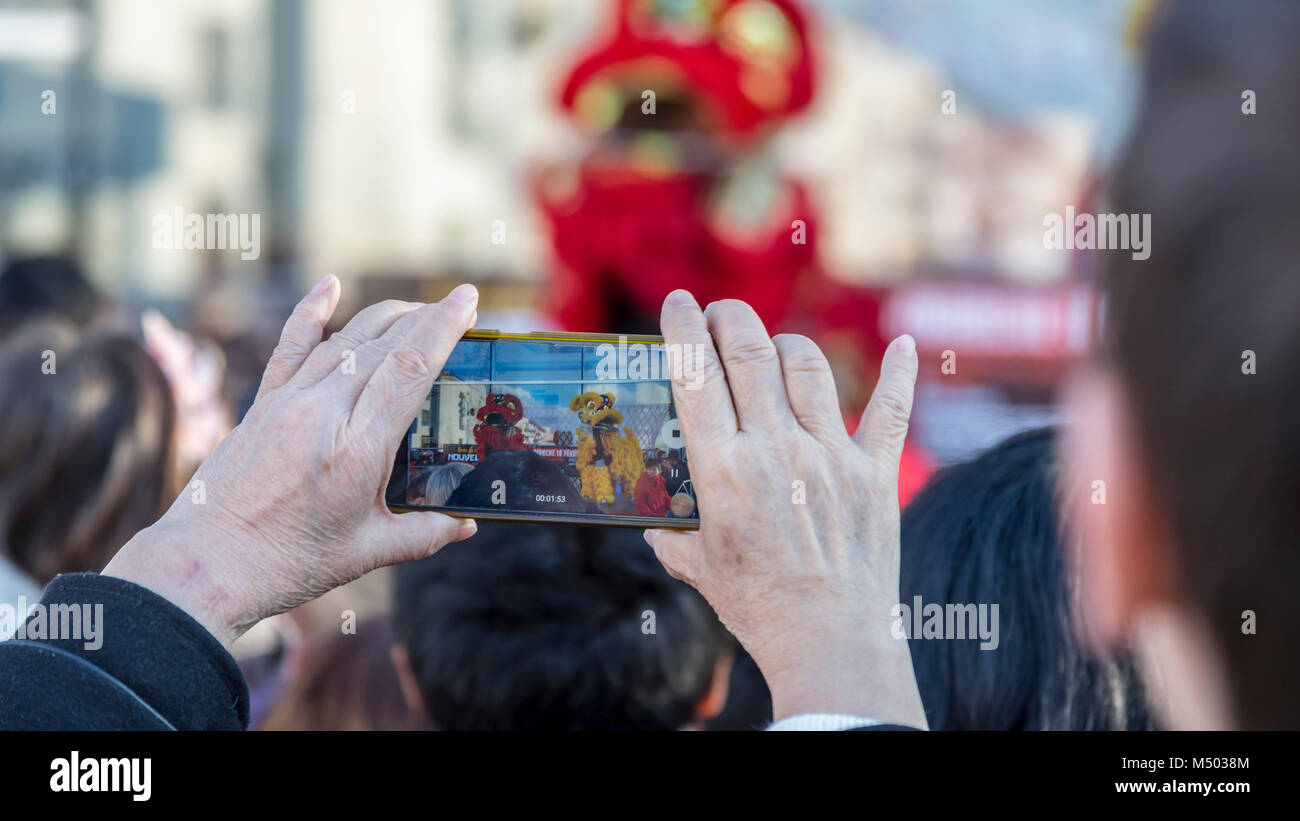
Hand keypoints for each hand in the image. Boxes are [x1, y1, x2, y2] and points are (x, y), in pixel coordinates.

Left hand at [104, 276, 479, 646]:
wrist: (206, 563)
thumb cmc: (289, 563)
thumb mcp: (368, 551)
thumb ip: (425, 533)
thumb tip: (468, 524)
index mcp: (358, 449)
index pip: (410, 367)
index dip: (444, 327)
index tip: (469, 300)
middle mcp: (323, 413)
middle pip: (384, 344)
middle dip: (427, 317)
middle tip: (458, 305)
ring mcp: (289, 403)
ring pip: (345, 339)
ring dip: (386, 317)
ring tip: (418, 309)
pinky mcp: (262, 405)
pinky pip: (291, 347)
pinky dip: (312, 312)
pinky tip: (330, 285)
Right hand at [646, 290, 925, 726]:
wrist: (830, 642)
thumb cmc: (757, 607)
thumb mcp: (699, 567)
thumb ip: (673, 536)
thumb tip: (652, 525)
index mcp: (724, 470)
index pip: (696, 376)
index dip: (683, 328)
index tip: (677, 302)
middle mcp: (776, 450)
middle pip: (750, 353)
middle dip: (729, 319)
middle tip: (720, 315)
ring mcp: (830, 456)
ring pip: (808, 367)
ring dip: (786, 343)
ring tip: (774, 348)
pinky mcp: (874, 472)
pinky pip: (891, 409)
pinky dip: (899, 373)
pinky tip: (903, 346)